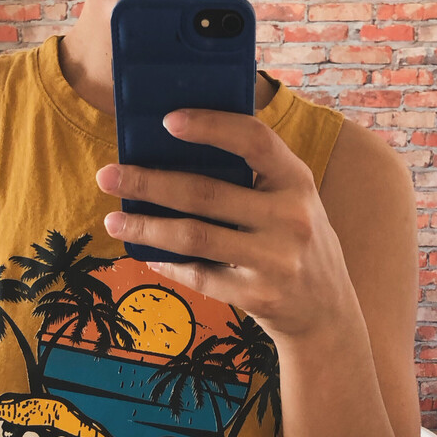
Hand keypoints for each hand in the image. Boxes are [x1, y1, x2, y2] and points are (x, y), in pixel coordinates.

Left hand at [95, 108, 356, 341]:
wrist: (327, 315)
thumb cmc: (297, 245)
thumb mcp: (294, 202)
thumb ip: (256, 178)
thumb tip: (178, 152)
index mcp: (298, 181)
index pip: (254, 141)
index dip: (210, 126)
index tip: (167, 121)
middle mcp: (291, 218)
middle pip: (205, 192)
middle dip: (148, 182)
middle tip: (108, 175)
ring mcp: (276, 260)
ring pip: (194, 237)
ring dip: (146, 227)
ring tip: (113, 220)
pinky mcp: (258, 296)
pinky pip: (199, 276)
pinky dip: (168, 264)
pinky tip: (146, 254)